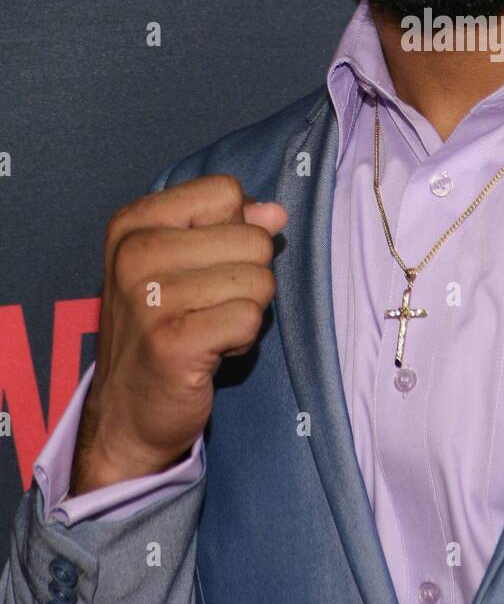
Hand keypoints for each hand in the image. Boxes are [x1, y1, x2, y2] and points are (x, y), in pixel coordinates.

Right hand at [70, 175, 287, 493]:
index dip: (234, 230)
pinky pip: (250, 319)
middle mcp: (135, 252)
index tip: (203, 265)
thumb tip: (275, 212)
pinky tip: (210, 351)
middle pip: (253, 238)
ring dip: (245, 311)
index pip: (225, 192)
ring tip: (207, 329)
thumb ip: (230, 226)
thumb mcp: (184, 262)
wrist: (128, 411)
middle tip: (207, 307)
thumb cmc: (163, 328)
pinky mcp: (172, 341)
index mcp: (134, 222)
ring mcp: (150, 297)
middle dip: (247, 277)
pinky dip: (242, 340)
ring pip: (259, 280)